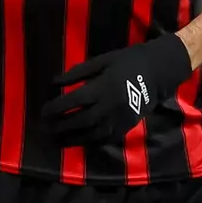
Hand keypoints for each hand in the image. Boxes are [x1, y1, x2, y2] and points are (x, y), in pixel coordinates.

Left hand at [41, 34, 192, 145]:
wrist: (158, 72)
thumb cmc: (126, 62)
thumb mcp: (101, 61)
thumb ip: (77, 73)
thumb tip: (54, 82)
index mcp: (103, 87)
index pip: (73, 101)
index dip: (56, 108)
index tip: (42, 112)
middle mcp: (109, 106)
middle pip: (80, 121)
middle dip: (61, 126)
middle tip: (46, 128)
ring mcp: (119, 119)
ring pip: (91, 134)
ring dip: (71, 138)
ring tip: (56, 139)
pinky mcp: (126, 127)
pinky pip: (104, 138)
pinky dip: (89, 141)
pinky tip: (77, 140)